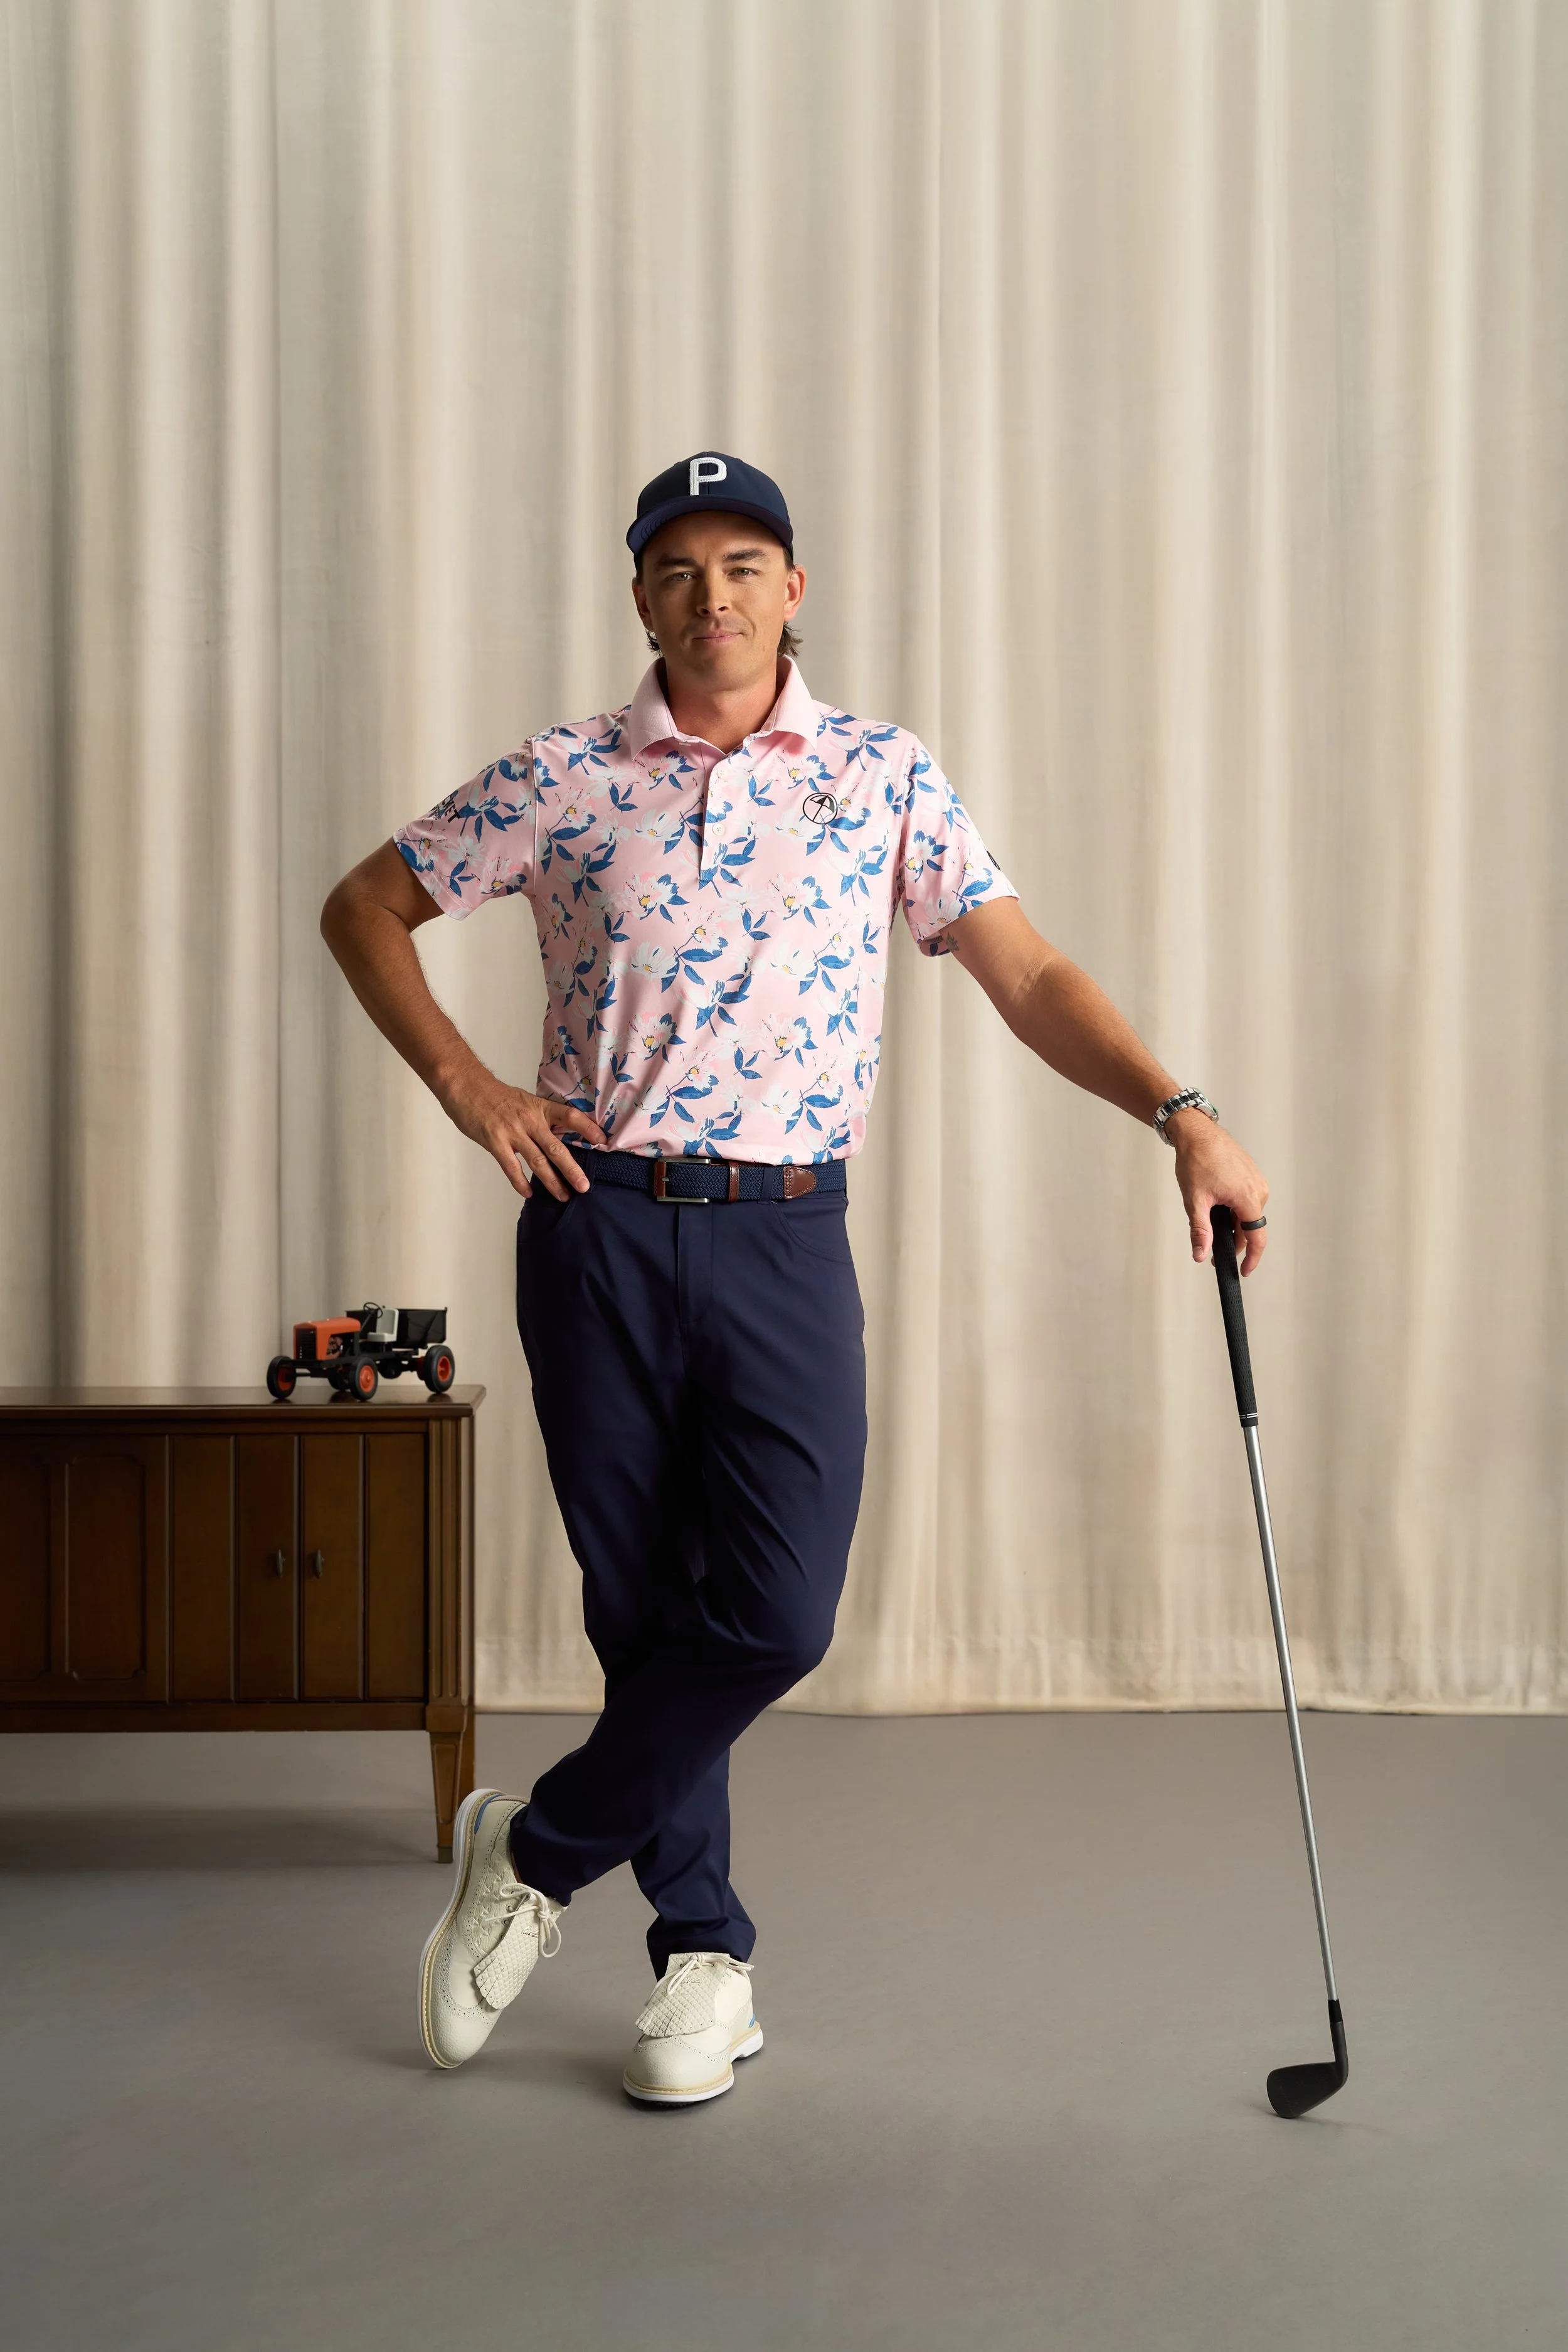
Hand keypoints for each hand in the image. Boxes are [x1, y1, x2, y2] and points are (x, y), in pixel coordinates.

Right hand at [442, 1068, 607, 1199]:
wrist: (466, 1085)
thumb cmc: (494, 1095)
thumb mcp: (524, 1100)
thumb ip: (539, 1117)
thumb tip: (556, 1134)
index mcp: (539, 1107)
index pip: (569, 1117)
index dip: (587, 1128)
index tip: (603, 1141)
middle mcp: (530, 1120)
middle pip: (556, 1147)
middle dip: (572, 1169)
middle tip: (584, 1187)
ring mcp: (512, 1132)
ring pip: (537, 1161)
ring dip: (552, 1181)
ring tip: (563, 1196)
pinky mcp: (495, 1141)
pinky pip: (511, 1167)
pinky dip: (520, 1182)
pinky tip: (529, 1193)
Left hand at [1167, 1110, 1269, 1274]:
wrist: (1197, 1133)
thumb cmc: (1197, 1161)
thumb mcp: (1195, 1200)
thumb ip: (1200, 1231)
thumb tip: (1201, 1254)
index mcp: (1248, 1198)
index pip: (1257, 1238)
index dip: (1252, 1258)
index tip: (1243, 1271)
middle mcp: (1259, 1190)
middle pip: (1250, 1227)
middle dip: (1233, 1241)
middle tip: (1211, 1249)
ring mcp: (1257, 1181)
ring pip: (1247, 1214)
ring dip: (1231, 1224)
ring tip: (1208, 1220)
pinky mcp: (1252, 1176)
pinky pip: (1246, 1200)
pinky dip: (1233, 1210)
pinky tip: (1216, 1206)